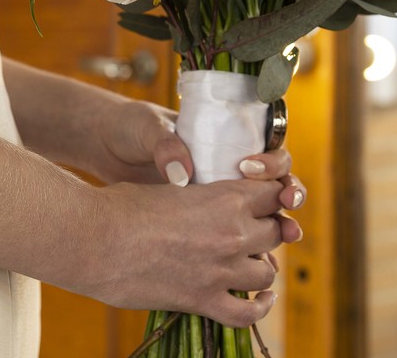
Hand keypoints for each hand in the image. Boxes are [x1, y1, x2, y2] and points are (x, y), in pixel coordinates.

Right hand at [76, 178, 284, 326]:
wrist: (93, 238)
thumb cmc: (120, 205)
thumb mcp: (167, 187)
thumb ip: (197, 196)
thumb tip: (202, 202)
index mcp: (224, 198)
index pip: (270, 194)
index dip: (268, 197)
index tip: (261, 202)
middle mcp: (232, 234)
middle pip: (274, 233)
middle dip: (265, 230)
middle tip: (250, 232)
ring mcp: (220, 271)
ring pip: (267, 273)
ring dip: (259, 266)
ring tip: (246, 262)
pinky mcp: (203, 301)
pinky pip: (248, 313)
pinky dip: (260, 307)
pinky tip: (262, 299)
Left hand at [86, 98, 305, 242]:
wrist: (107, 147)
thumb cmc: (131, 131)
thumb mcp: (148, 129)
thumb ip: (167, 146)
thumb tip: (183, 173)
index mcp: (226, 147)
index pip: (270, 156)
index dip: (273, 164)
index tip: (251, 167)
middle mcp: (230, 178)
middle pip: (279, 191)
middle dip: (289, 196)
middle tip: (286, 201)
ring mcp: (220, 208)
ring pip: (267, 224)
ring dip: (281, 230)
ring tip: (287, 234)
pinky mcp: (203, 233)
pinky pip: (238, 251)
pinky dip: (252, 261)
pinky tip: (258, 266)